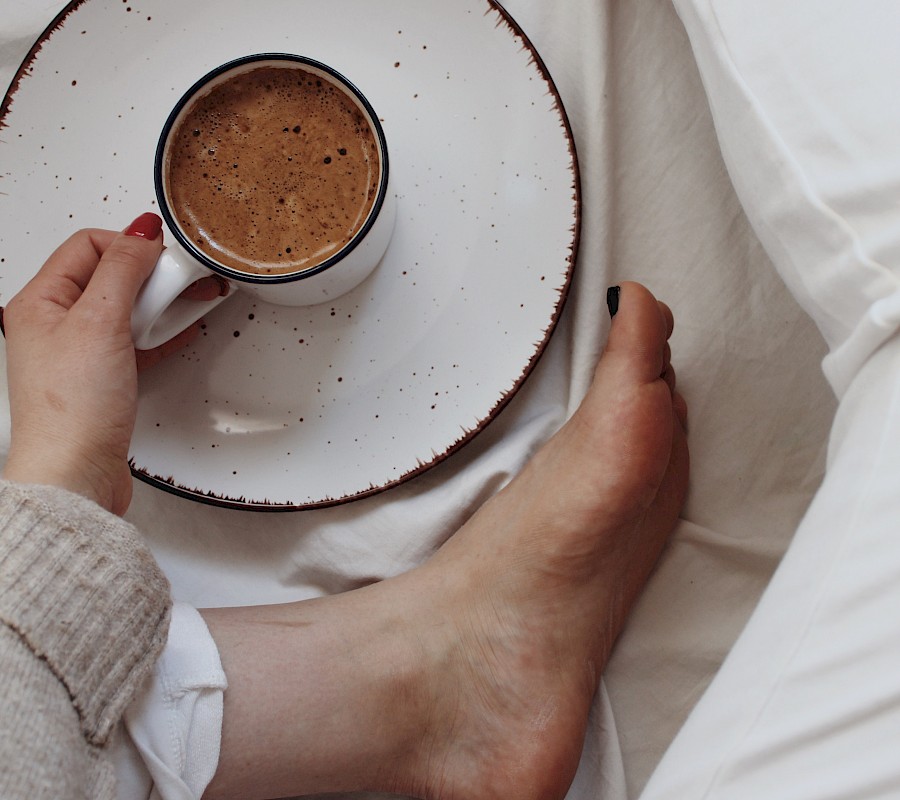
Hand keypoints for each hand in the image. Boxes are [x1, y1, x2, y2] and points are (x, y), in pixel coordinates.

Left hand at [1, 213, 216, 514]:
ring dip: (157, 302)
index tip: (166, 256)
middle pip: (110, 275)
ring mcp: (80, 352)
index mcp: (40, 301)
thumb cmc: (71, 410)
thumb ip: (122, 271)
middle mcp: (55, 323)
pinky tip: (179, 329)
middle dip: (150, 273)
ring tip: (184, 302)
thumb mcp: (100, 322)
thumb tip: (141, 235)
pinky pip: (135, 340)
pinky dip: (159, 331)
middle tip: (182, 279)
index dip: (130, 244)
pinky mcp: (103, 377)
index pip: (89, 245)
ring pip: (126, 308)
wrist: (76, 472)